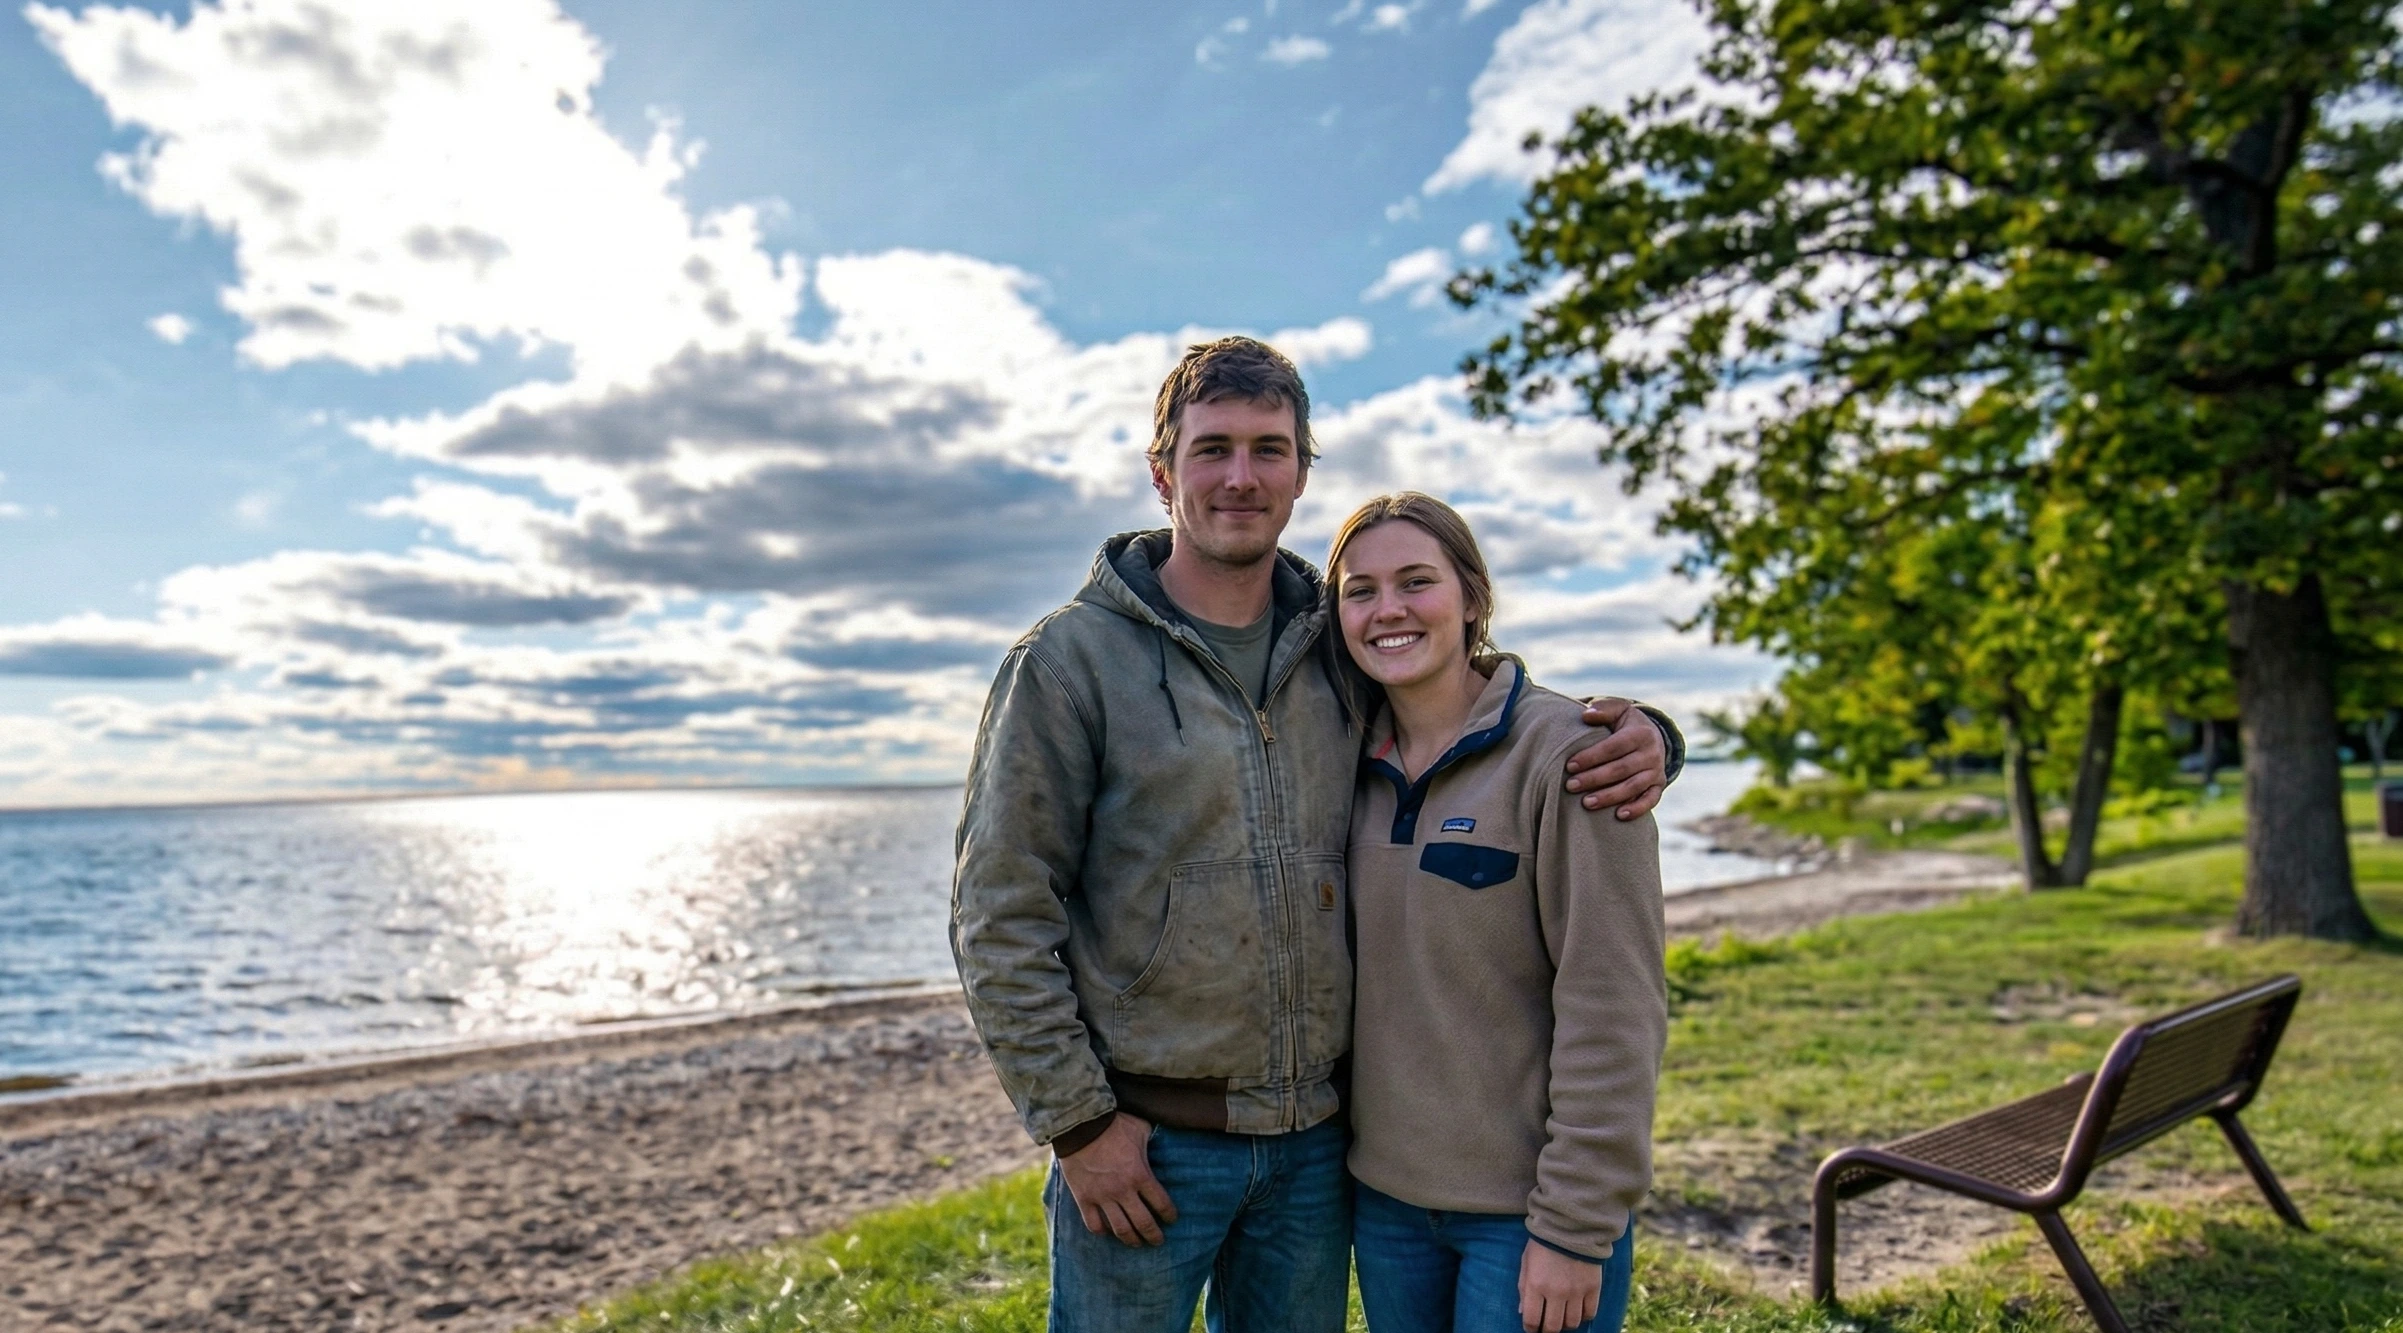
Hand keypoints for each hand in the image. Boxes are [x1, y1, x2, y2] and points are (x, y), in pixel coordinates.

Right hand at [1056, 1113, 1175, 1246]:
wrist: (1080, 1124)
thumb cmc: (1113, 1124)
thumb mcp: (1141, 1128)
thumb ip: (1152, 1139)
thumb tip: (1161, 1139)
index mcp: (1141, 1175)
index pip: (1162, 1204)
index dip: (1170, 1215)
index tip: (1172, 1220)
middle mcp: (1123, 1191)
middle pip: (1143, 1223)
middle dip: (1154, 1236)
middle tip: (1158, 1241)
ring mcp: (1102, 1197)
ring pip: (1120, 1229)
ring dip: (1131, 1240)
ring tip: (1136, 1243)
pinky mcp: (1084, 1198)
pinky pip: (1094, 1224)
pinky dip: (1102, 1231)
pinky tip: (1107, 1231)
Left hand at [1518, 1239, 1602, 1332]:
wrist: (1571, 1225)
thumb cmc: (1543, 1243)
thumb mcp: (1526, 1263)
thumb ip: (1523, 1289)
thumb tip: (1523, 1312)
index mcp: (1535, 1285)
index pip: (1531, 1320)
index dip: (1530, 1328)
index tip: (1532, 1328)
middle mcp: (1556, 1292)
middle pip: (1552, 1327)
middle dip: (1547, 1330)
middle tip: (1546, 1325)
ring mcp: (1576, 1291)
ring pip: (1571, 1323)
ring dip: (1565, 1324)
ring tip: (1562, 1317)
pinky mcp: (1593, 1287)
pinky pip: (1589, 1313)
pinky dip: (1583, 1316)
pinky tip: (1577, 1310)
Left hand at [1567, 697, 1668, 818]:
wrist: (1652, 736)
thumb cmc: (1625, 723)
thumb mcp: (1618, 710)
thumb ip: (1603, 709)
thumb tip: (1586, 715)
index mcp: (1641, 733)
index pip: (1613, 747)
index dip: (1591, 757)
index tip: (1570, 766)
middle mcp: (1652, 753)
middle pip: (1621, 769)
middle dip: (1594, 779)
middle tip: (1570, 786)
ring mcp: (1656, 771)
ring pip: (1633, 787)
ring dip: (1609, 797)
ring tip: (1586, 803)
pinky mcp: (1658, 785)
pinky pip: (1650, 800)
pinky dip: (1637, 809)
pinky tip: (1619, 815)